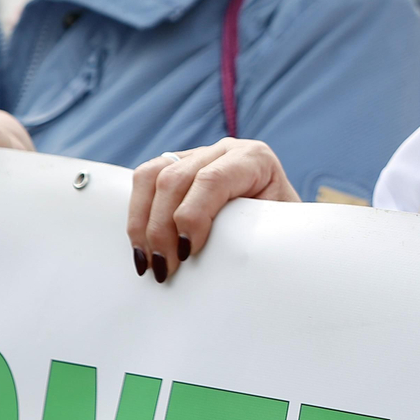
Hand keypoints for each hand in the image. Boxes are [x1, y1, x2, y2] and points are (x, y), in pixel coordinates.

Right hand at [127, 139, 298, 283]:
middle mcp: (224, 150)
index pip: (212, 180)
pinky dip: (137, 215)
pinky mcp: (176, 166)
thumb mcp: (275, 229)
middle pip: (176, 179)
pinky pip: (144, 181)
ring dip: (143, 223)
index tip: (188, 252)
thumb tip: (212, 258)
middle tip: (164, 268)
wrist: (282, 222)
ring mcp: (197, 155)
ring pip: (152, 176)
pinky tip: (141, 247)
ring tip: (148, 262)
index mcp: (254, 159)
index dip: (193, 215)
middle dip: (163, 228)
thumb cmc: (279, 230)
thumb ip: (249, 234)